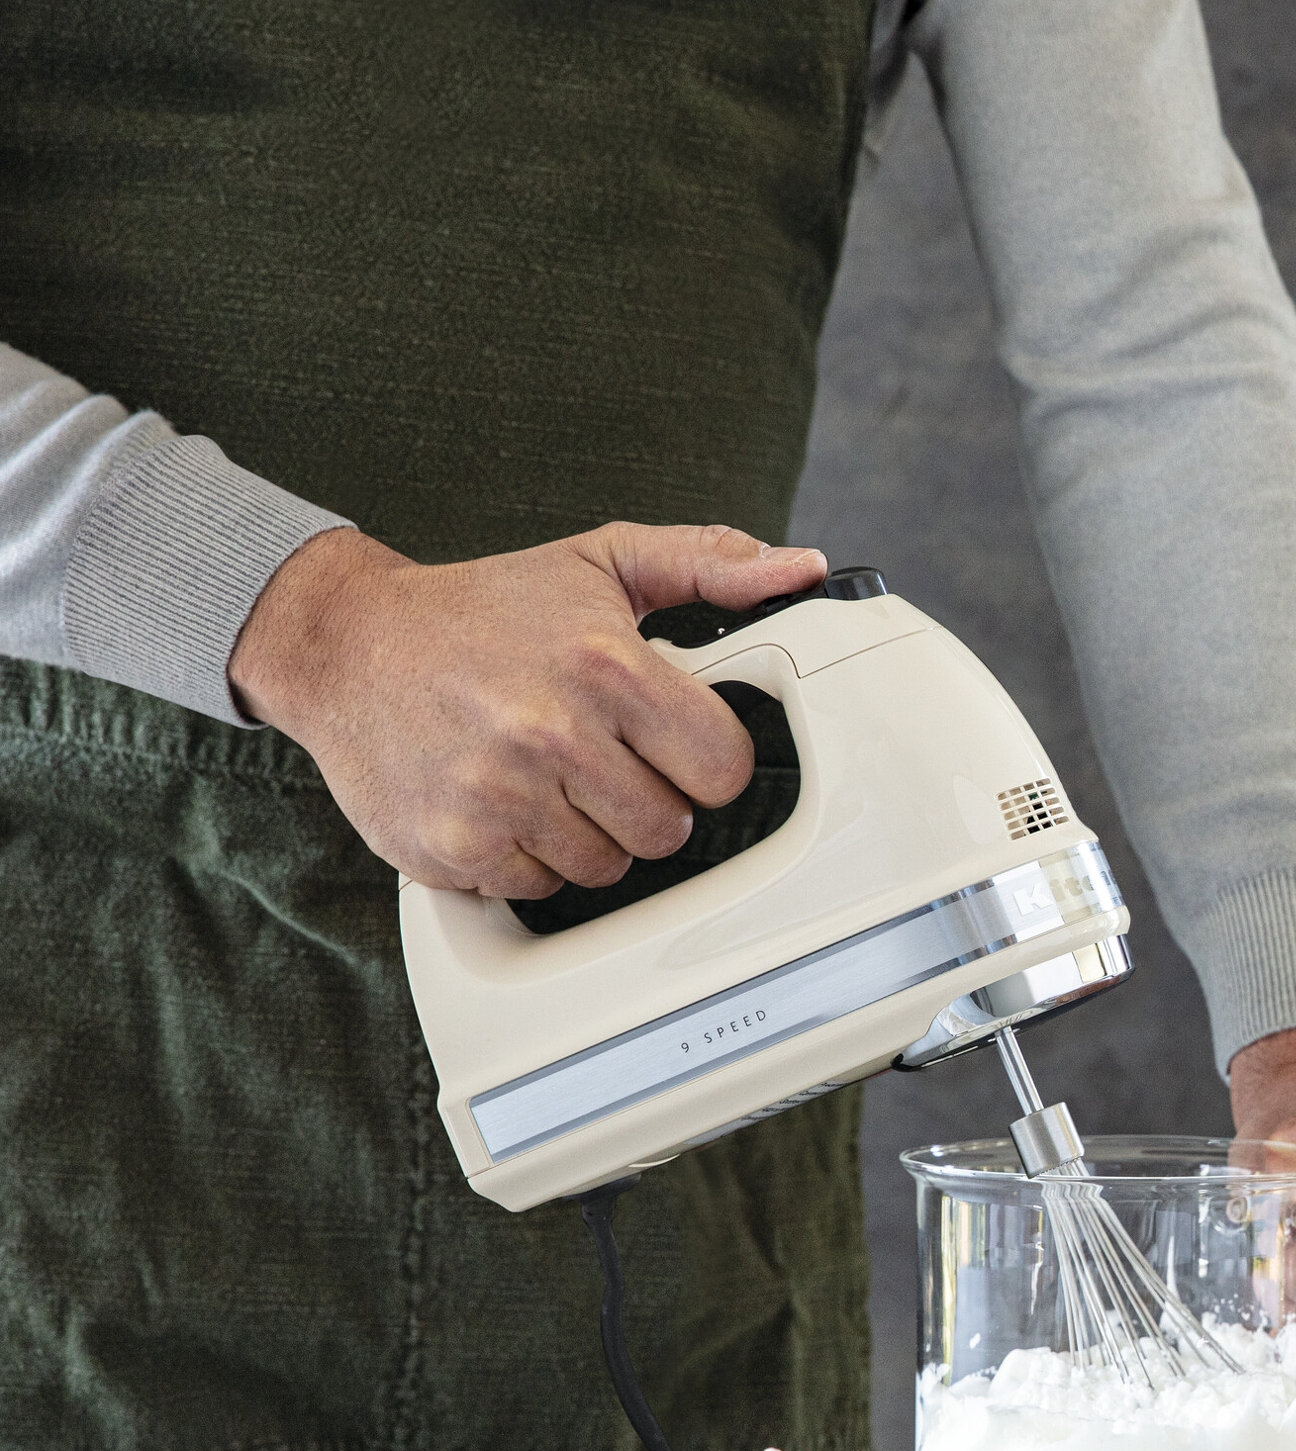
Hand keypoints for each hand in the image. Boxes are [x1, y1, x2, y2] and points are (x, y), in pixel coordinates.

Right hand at [229, 522, 827, 897]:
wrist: (343, 644)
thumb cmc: (481, 608)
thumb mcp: (600, 562)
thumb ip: (708, 564)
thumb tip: (798, 569)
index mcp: (606, 666)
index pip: (721, 767)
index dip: (702, 759)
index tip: (670, 743)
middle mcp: (553, 734)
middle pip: (667, 830)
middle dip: (644, 798)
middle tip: (599, 757)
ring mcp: (500, 797)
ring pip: (606, 868)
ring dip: (586, 834)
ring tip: (544, 775)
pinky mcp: (454, 848)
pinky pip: (538, 889)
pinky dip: (527, 858)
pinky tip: (502, 802)